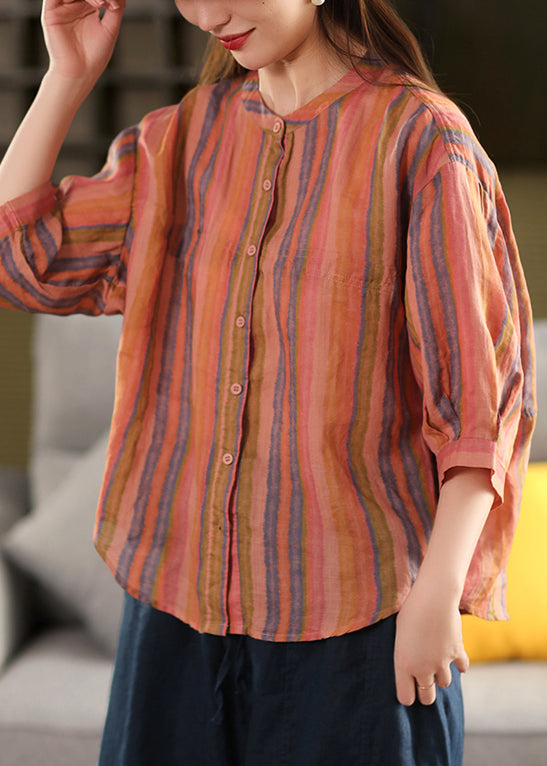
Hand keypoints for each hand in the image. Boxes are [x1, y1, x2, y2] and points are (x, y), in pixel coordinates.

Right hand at [41, 0, 124, 84]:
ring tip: (101, 4)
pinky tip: (93, 3)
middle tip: (109, 2)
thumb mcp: (110, 28)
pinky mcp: (51, 10)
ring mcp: (62, 6)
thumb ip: (116, 7)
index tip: (116, 5)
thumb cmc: (94, 56)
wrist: (80, 72)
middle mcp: (73, 5)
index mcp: (86, 8)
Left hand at [394, 582, 468, 705]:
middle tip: (423, 687)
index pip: (406, 698)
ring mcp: (442, 663)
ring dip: (441, 676)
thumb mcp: (398, 634)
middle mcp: (423, 669)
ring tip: (436, 666)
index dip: (407, 696)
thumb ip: (404, 654)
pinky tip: (455, 660)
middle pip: (427, 697)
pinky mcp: (457, 653)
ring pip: (444, 683)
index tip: (408, 690)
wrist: (433, 597)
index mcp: (403, 665)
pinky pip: (462, 668)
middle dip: (425, 694)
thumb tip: (409, 666)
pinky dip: (459, 665)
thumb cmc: (409, 611)